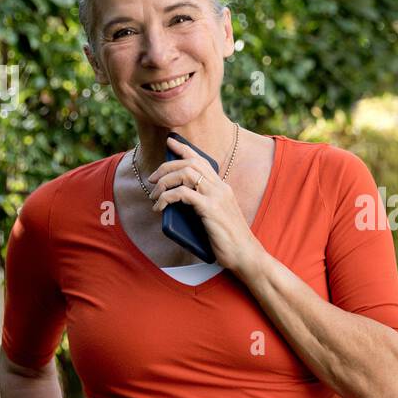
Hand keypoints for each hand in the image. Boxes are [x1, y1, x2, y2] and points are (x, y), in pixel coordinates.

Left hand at [146, 134, 264, 276]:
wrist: (245, 254)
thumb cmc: (228, 240)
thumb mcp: (214, 217)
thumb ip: (201, 205)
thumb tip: (176, 201)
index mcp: (222, 187)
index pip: (201, 160)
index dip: (184, 148)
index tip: (170, 142)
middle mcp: (220, 187)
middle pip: (190, 163)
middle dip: (166, 167)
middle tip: (152, 179)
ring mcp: (216, 197)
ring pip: (185, 174)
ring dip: (164, 182)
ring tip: (154, 195)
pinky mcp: (210, 209)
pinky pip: (182, 194)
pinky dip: (167, 197)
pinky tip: (160, 207)